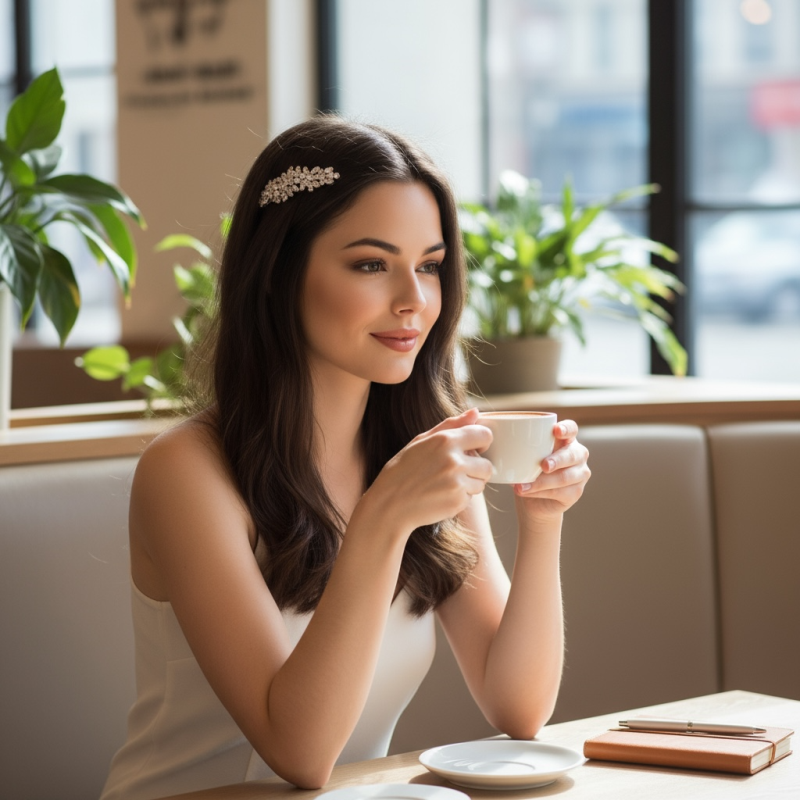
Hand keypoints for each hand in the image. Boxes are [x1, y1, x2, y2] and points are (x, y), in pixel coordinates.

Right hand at [363, 407, 492, 535]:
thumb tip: (476, 413)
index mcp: (445, 440)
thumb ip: (451, 425)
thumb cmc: (403, 470)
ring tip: (446, 483)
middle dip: (477, 468)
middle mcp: (454, 461)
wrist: (389, 504)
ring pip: (482, 483)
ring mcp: (457, 483)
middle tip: (456, 471)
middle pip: (488, 465)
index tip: (472, 449)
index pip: (485, 436)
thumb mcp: (421, 441)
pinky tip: (441, 495)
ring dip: (470, 484)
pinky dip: (461, 497)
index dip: (481, 443)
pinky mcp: (457, 502)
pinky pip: (471, 498)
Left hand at [513, 420, 589, 521]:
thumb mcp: (524, 456)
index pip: (571, 428)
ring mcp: (580, 474)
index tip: (555, 430)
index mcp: (566, 439)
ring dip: (542, 482)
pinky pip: (560, 492)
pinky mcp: (576, 492)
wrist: (533, 500)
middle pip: (572, 454)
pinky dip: (540, 492)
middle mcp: (577, 454)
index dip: (566, 428)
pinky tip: (526, 492)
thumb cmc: (529, 470)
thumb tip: (503, 442)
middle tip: (543, 465)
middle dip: (557, 460)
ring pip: (564, 477)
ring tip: (521, 486)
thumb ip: (520, 447)